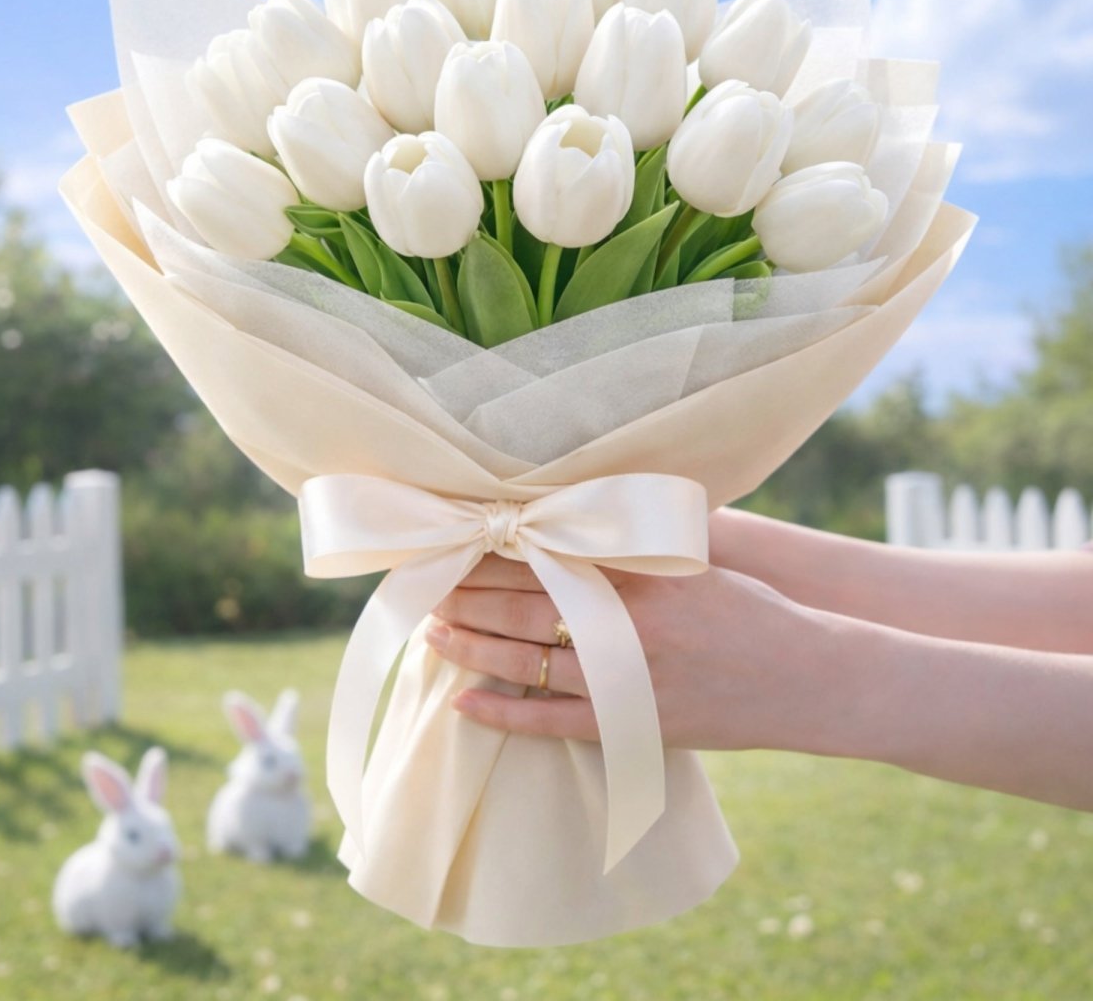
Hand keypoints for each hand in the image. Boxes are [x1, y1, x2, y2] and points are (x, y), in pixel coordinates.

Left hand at [426, 554, 843, 752]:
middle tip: (424, 581)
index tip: (453, 539)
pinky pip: (550, 723)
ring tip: (431, 632)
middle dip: (467, 592)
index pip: (545, 555)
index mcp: (640, 574)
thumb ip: (631, 541)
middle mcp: (625, 624)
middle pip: (523, 604)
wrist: (810, 679)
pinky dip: (504, 714)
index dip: (492, 550)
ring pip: (526, 661)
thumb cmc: (753, 608)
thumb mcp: (697, 557)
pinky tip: (464, 703)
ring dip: (471, 646)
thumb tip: (572, 507)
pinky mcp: (632, 727)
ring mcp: (626, 680)